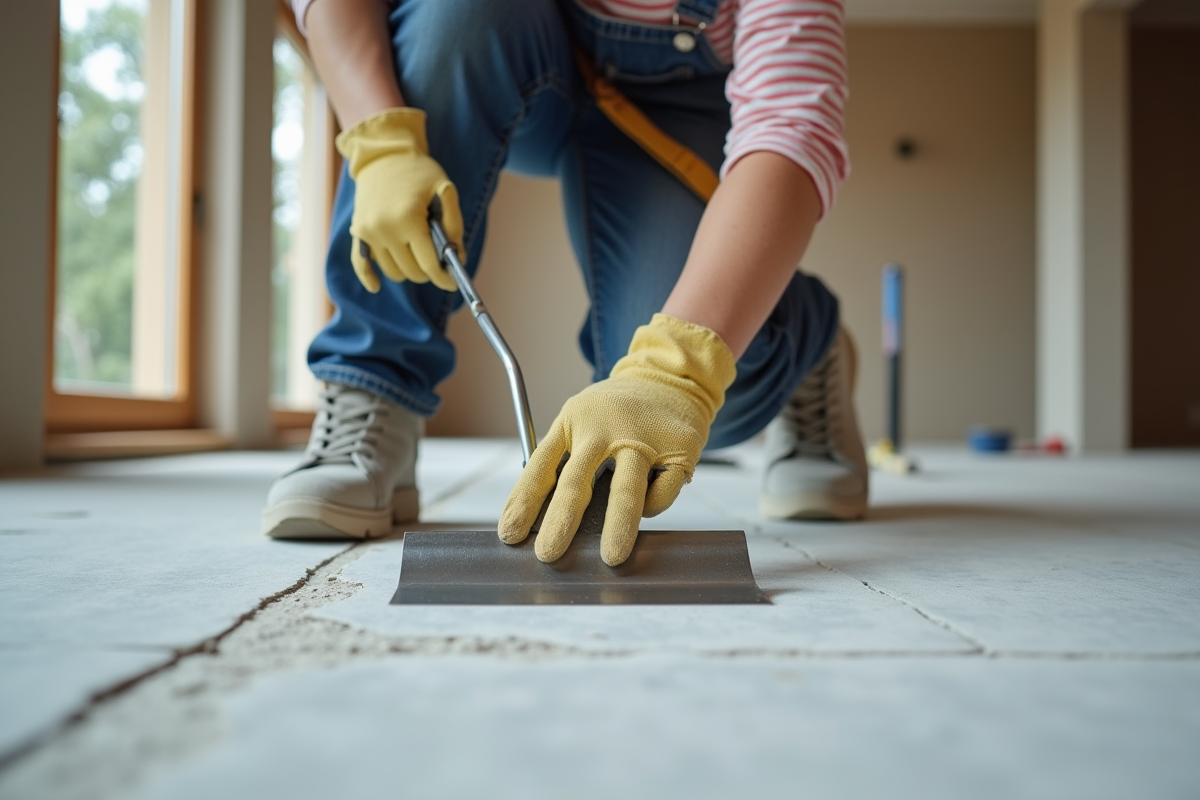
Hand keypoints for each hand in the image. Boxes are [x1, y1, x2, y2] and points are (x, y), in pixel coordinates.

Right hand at [335, 108, 463, 291]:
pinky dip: (370, 277)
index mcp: (409, 219)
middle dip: (429, 272)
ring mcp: (368, 232)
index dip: (443, 278)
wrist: (385, 154)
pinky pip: (361, 265)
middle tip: (438, 262)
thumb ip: (454, 223)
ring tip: (418, 253)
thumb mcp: (444, 189)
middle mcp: (385, 229)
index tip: (452, 284)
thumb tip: (457, 257)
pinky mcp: (358, 232)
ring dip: (408, 269)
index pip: (429, 264)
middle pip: (412, 272)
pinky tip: (377, 287)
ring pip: (393, 271)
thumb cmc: (419, 172)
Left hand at [498, 314, 736, 565]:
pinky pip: (661, 492)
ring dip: (618, 526)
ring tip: (612, 557)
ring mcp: (643, 438)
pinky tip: (649, 497)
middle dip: (561, 520)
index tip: (510, 534)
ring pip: (627, 488)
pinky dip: (653, 505)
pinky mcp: (678, 449)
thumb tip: (547, 519)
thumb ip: (564, 459)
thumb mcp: (580, 419)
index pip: (541, 466)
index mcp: (573, 420)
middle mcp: (605, 428)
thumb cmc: (616, 411)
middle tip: (547, 554)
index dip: (523, 501)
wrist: (670, 378)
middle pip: (578, 479)